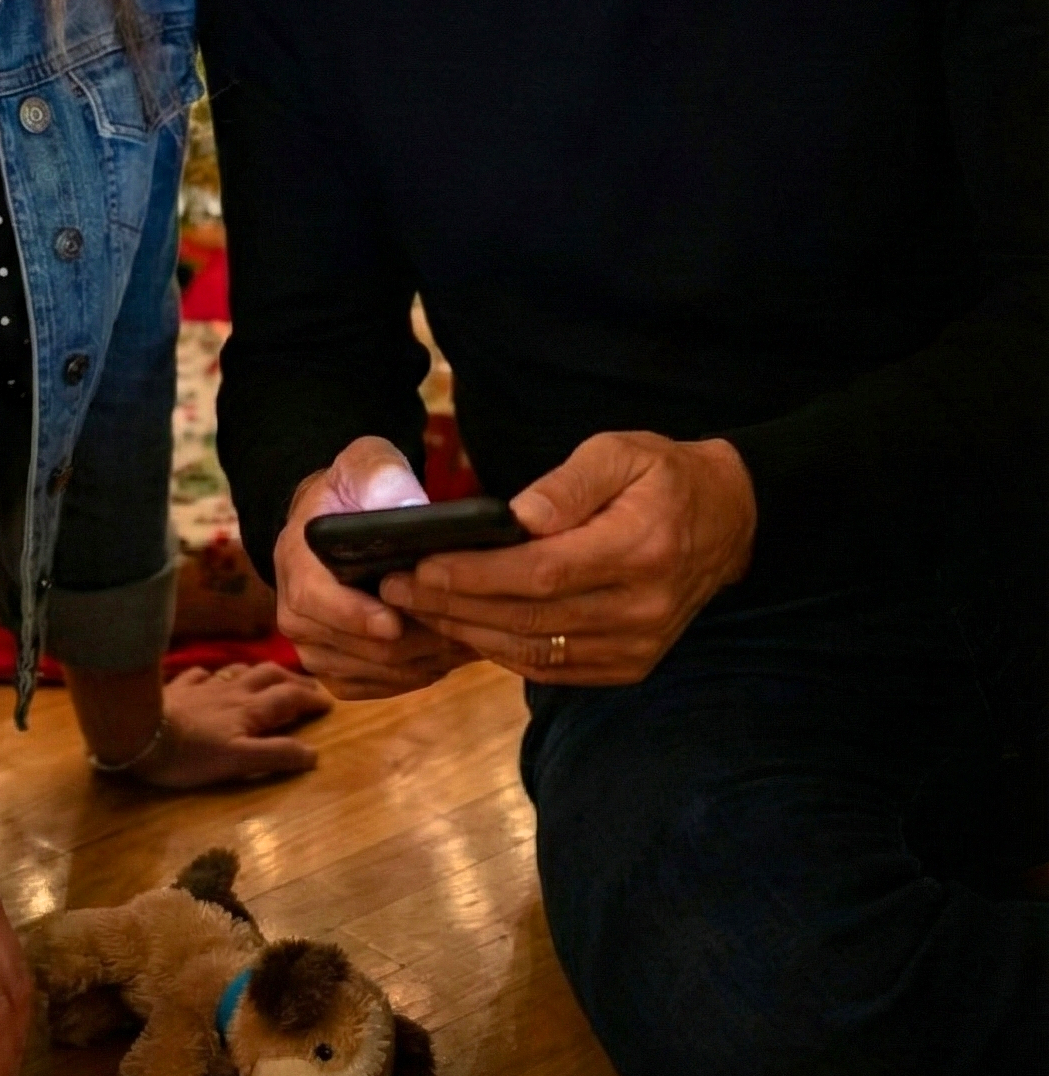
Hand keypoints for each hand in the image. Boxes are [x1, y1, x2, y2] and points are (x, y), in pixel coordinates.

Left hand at [130, 661, 330, 787]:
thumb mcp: (238, 762)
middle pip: (268, 677)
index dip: (310, 699)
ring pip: (238, 671)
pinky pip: (200, 675)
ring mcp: (204, 688)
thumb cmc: (191, 754)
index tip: (329, 702)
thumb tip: (314, 753)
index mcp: (249, 711)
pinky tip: (210, 677)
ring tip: (268, 677)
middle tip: (308, 687)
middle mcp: (231, 693)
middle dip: (292, 680)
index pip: (288, 699)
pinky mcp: (179, 689)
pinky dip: (213, 675)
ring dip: (258, 672)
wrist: (140, 733)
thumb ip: (276, 755)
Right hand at [274, 436, 477, 699]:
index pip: (313, 600)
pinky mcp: (338, 670)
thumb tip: (407, 508)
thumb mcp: (368, 463)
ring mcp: (314, 646)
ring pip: (370, 673)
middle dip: (407, 641)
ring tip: (464, 638)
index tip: (394, 621)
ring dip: (419, 661)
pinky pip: (379, 688)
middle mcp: (294, 611)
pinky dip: (416, 675)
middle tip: (460, 627)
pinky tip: (447, 652)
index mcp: (294, 559)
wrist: (342, 521)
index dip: (352, 615)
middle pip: (349, 647)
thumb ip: (382, 476)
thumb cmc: (358, 490)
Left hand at [381, 432, 756, 685]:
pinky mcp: (631, 665)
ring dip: (469, 634)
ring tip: (416, 610)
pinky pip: (555, 668)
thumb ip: (569, 483)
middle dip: (454, 606)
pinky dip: (504, 652)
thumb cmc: (662, 476)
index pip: (542, 574)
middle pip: (530, 618)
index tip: (420, 565)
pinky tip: (465, 629)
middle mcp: (640, 608)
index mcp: (638, 549)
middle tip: (394, 590)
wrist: (726, 522)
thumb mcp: (619, 453)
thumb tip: (516, 516)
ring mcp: (638, 646)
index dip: (475, 575)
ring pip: (536, 651)